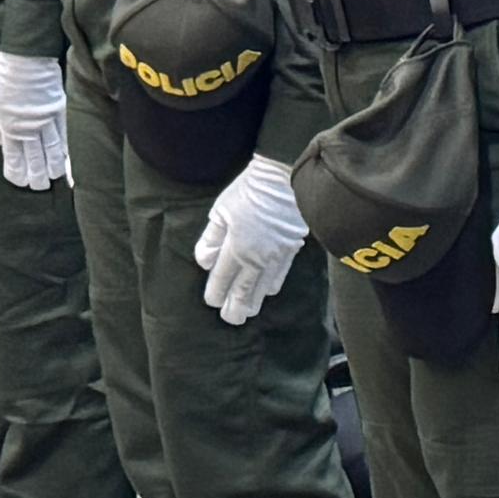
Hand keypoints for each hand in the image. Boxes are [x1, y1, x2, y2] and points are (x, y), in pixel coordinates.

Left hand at [0, 50, 70, 189]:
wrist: (28, 55)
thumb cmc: (5, 75)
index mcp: (9, 124)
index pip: (13, 154)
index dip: (17, 169)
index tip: (19, 181)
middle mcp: (28, 125)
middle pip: (34, 155)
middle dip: (36, 173)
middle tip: (38, 187)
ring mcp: (46, 118)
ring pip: (51, 147)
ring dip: (52, 165)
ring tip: (53, 179)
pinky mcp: (60, 110)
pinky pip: (64, 134)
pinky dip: (65, 148)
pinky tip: (66, 158)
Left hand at [192, 156, 310, 324]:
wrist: (286, 178)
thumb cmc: (249, 191)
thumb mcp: (221, 211)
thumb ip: (211, 240)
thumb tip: (205, 262)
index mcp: (237, 249)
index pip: (223, 279)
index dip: (216, 293)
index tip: (212, 302)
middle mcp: (257, 258)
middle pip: (245, 290)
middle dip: (236, 307)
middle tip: (231, 319)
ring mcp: (277, 255)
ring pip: (264, 286)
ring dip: (254, 301)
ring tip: (248, 311)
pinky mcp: (292, 248)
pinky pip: (281, 274)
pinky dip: (272, 286)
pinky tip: (268, 290)